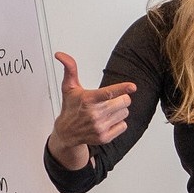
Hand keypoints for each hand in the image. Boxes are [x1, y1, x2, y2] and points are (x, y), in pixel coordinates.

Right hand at [48, 52, 136, 170]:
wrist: (66, 133)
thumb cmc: (70, 107)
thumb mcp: (69, 87)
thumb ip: (70, 69)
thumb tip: (61, 55)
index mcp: (88, 100)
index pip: (108, 93)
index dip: (122, 88)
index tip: (132, 87)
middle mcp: (94, 114)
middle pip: (123, 102)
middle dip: (120, 98)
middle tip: (109, 100)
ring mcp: (99, 127)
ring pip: (125, 113)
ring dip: (118, 111)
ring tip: (106, 111)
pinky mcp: (104, 137)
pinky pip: (123, 126)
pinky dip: (118, 123)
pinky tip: (107, 121)